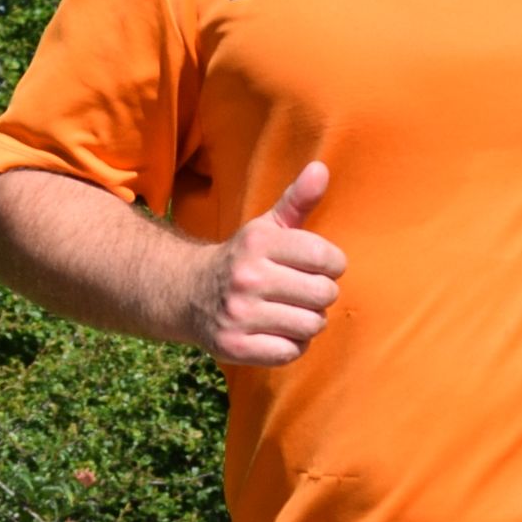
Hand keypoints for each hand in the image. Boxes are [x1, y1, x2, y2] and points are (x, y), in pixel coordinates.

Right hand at [190, 162, 346, 366]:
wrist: (189, 293)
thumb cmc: (245, 259)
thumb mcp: (267, 227)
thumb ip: (298, 200)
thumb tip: (321, 169)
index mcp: (258, 243)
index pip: (326, 257)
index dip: (331, 265)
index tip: (316, 266)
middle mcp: (247, 277)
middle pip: (324, 295)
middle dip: (320, 295)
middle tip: (300, 292)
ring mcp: (239, 314)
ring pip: (312, 325)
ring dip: (308, 322)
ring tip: (289, 312)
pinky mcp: (235, 347)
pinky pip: (291, 352)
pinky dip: (292, 345)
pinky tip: (276, 332)